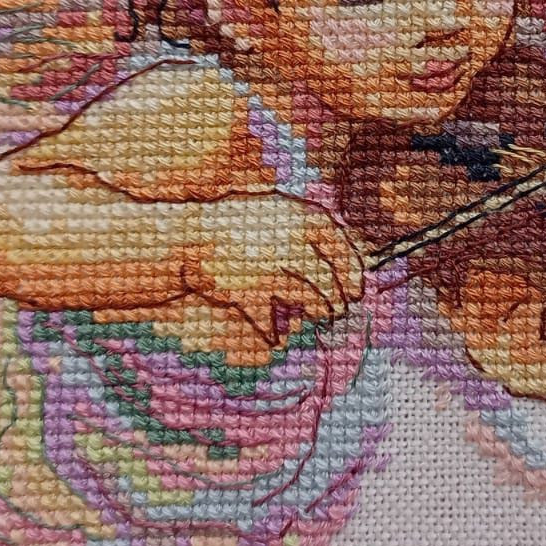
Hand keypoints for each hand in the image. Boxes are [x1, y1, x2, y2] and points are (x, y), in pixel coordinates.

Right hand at [189, 193, 365, 342]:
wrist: (188, 238)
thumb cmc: (238, 225)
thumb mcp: (278, 211)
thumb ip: (311, 231)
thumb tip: (352, 260)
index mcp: (303, 218)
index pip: (343, 249)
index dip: (353, 273)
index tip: (356, 289)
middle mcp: (291, 244)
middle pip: (329, 283)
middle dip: (337, 301)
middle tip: (336, 310)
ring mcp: (270, 271)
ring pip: (311, 304)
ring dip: (317, 312)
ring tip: (317, 313)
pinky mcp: (249, 295)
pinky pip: (273, 325)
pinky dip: (275, 334)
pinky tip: (276, 334)